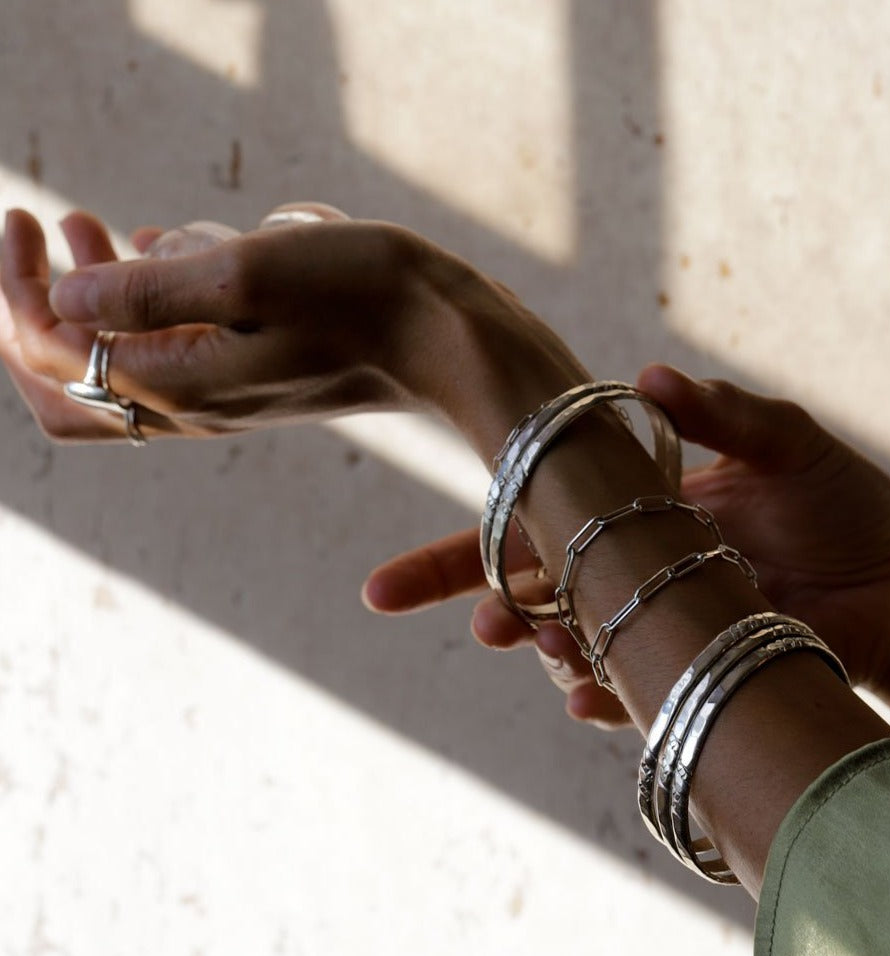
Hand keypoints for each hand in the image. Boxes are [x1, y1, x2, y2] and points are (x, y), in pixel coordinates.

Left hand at [1, 204, 535, 442]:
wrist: (449, 339)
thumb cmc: (363, 298)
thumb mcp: (248, 274)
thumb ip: (147, 291)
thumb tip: (65, 295)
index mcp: (180, 386)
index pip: (56, 354)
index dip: (20, 288)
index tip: (30, 216)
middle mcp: (194, 406)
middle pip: (71, 387)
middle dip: (37, 310)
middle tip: (43, 231)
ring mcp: (225, 396)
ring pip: (121, 365)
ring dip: (91, 298)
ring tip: (94, 225)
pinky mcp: (255, 378)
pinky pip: (175, 350)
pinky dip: (151, 305)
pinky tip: (165, 246)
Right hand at [363, 366, 889, 722]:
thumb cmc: (841, 498)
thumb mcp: (789, 443)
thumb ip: (722, 415)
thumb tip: (647, 375)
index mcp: (627, 514)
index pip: (522, 531)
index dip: (447, 563)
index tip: (379, 590)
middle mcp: (627, 576)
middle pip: (531, 602)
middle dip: (499, 616)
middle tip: (493, 626)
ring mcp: (657, 629)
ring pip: (577, 653)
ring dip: (558, 657)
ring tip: (560, 652)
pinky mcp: (696, 673)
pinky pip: (636, 700)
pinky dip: (611, 705)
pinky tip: (598, 701)